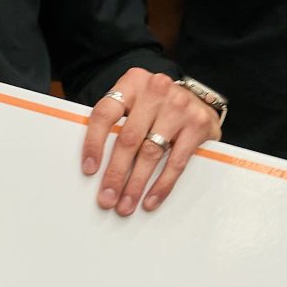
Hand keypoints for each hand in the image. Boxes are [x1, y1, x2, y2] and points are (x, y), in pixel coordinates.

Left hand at [78, 68, 220, 216]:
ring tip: (125, 205)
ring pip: (151, 153)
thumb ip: (116, 121)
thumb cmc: (156, 105)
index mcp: (132, 82)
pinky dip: (162, 185)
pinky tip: (150, 200)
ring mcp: (179, 106)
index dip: (94, 143)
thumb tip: (93, 165)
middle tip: (106, 198)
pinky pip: (176, 162)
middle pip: (128, 138)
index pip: (105, 113)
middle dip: (115, 173)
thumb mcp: (134, 101)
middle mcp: (156, 90)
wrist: (196, 98)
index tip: (89, 170)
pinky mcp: (198, 125)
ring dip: (136, 184)